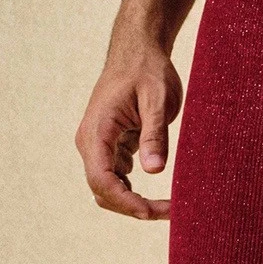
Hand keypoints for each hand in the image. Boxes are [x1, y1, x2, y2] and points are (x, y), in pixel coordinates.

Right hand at [75, 35, 181, 219]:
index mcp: (97, 130)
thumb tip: (153, 170)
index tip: (152, 212)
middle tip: (172, 211)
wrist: (137, 51)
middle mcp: (91, 142)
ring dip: (135, 203)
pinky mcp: (111, 148)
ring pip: (109, 190)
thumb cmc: (148, 70)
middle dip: (134, 207)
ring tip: (170, 207)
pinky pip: (118, 179)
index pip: (102, 179)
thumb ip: (155, 134)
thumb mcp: (157, 99)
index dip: (126, 202)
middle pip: (103, 191)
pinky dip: (136, 192)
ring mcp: (99, 147)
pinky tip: (163, 194)